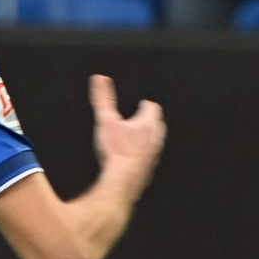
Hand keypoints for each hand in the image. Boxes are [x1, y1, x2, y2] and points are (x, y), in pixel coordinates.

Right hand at [89, 75, 164, 196]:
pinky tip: (135, 157)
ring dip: (149, 137)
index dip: (147, 105)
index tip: (143, 103)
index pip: (153, 109)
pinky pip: (150, 157)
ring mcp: (153, 154)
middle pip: (158, 124)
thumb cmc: (117, 150)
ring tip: (140, 136)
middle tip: (142, 118)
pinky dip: (144, 153)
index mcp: (147, 124)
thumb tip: (100, 78)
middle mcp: (154, 138)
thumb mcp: (106, 119)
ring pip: (156, 141)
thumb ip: (103, 98)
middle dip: (151, 120)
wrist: (124, 180)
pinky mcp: (149, 169)